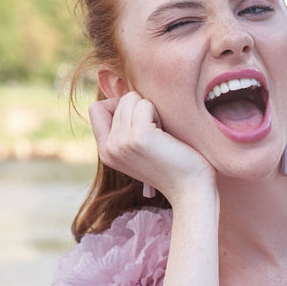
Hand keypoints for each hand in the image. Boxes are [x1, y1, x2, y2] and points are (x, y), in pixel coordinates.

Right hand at [88, 93, 214, 203]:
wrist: (191, 190)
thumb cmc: (173, 164)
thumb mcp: (140, 147)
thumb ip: (125, 127)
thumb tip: (126, 95)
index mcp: (105, 151)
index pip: (96, 108)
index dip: (119, 105)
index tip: (141, 121)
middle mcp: (108, 148)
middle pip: (119, 100)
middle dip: (142, 109)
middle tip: (157, 134)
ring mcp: (121, 143)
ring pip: (131, 98)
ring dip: (151, 110)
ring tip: (162, 134)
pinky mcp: (138, 137)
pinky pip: (145, 104)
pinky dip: (159, 112)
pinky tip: (167, 134)